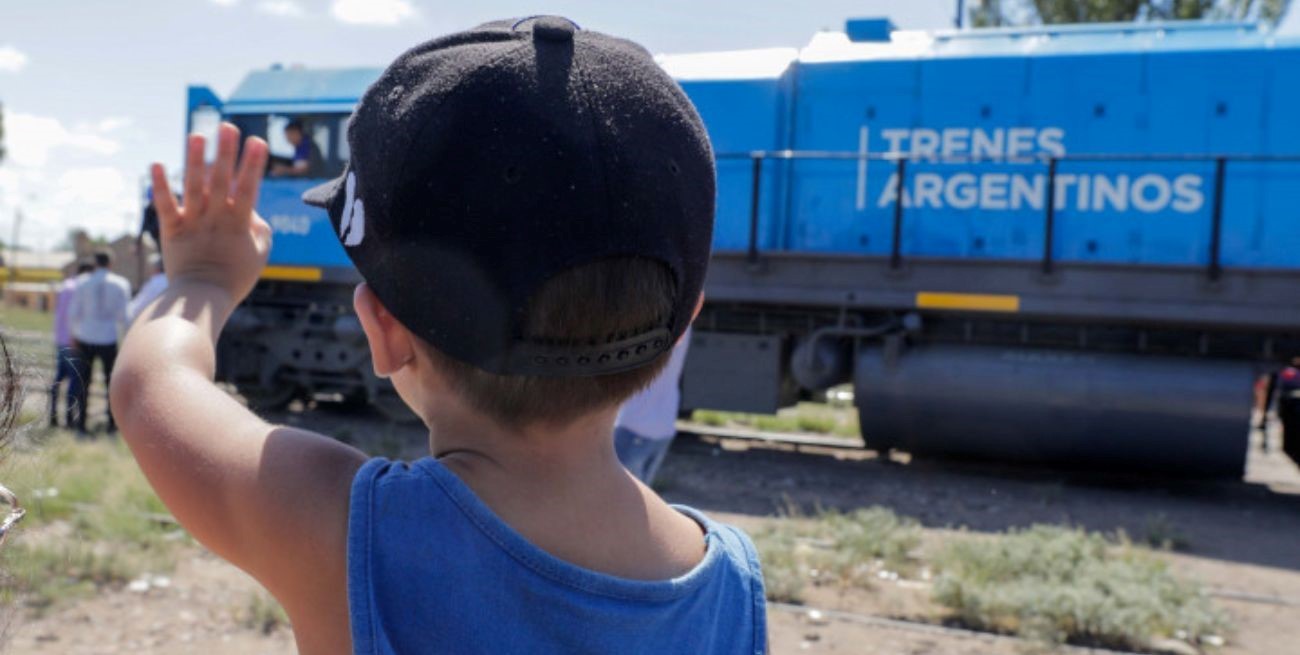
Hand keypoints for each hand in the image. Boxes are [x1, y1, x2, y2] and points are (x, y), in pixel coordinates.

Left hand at [150, 123, 270, 306]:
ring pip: (193, 187)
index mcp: (239, 224)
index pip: (249, 189)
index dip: (253, 164)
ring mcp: (192, 223)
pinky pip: (165, 205)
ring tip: (197, 135)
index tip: (258, 142)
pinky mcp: (171, 230)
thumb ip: (260, 228)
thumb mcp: (260, 254)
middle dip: (225, 153)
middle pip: (221, 181)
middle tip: (228, 127)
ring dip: (195, 160)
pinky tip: (157, 164)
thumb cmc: (235, 277)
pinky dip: (160, 185)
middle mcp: (215, 219)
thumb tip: (252, 209)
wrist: (201, 299)